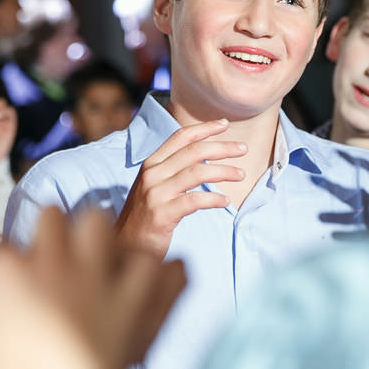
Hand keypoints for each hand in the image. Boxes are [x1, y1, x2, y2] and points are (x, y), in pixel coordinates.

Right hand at [115, 118, 246, 257]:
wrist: (124, 245)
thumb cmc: (145, 216)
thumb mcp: (154, 186)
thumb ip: (172, 170)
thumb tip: (204, 157)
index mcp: (151, 164)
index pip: (180, 137)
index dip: (204, 128)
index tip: (224, 124)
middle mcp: (152, 174)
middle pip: (193, 152)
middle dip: (222, 147)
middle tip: (243, 148)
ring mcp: (156, 194)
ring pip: (197, 173)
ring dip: (224, 171)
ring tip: (241, 174)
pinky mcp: (162, 214)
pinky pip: (194, 201)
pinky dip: (214, 199)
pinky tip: (225, 202)